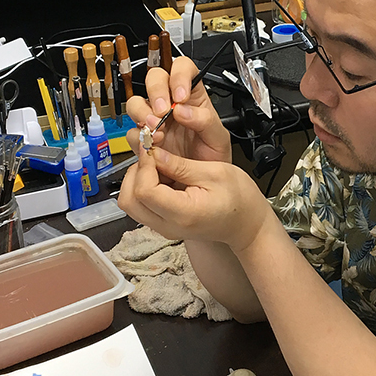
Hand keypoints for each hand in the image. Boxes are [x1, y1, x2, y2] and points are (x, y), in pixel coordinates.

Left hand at [118, 143, 272, 252]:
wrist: (246, 225)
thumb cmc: (238, 200)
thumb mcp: (214, 173)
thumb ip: (180, 165)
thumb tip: (154, 153)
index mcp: (183, 213)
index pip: (144, 190)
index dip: (144, 164)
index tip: (152, 147)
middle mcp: (168, 225)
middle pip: (129, 199)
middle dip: (135, 171)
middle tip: (151, 155)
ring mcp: (163, 227)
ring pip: (129, 203)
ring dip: (136, 179)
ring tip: (155, 164)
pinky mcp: (162, 224)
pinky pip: (140, 205)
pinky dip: (141, 187)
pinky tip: (159, 175)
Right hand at [125, 57, 230, 166]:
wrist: (203, 183)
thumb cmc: (213, 157)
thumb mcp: (218, 137)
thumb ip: (205, 120)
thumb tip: (182, 109)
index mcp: (193, 96)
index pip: (182, 68)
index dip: (178, 75)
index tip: (180, 96)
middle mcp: (170, 104)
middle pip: (154, 79)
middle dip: (156, 92)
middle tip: (163, 111)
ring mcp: (155, 121)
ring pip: (136, 102)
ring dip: (143, 113)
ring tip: (157, 130)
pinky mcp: (144, 140)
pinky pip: (132, 132)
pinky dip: (139, 138)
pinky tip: (152, 146)